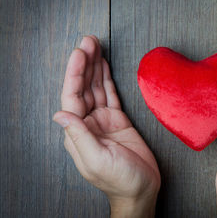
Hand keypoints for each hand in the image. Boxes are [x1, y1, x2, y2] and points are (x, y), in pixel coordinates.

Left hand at [53, 36, 159, 217]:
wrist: (141, 189)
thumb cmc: (120, 180)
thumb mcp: (98, 160)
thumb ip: (80, 136)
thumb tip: (60, 114)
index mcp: (78, 133)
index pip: (72, 96)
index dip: (75, 73)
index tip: (80, 53)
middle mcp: (88, 123)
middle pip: (83, 87)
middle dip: (85, 63)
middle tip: (88, 41)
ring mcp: (103, 120)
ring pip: (96, 87)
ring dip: (94, 67)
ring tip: (95, 46)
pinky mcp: (118, 120)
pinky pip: (110, 95)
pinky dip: (106, 79)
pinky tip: (103, 66)